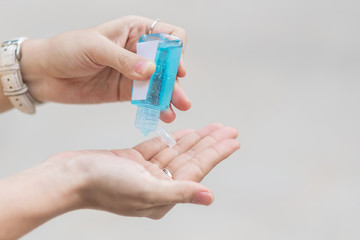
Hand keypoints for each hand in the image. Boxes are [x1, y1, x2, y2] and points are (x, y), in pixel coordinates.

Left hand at [20, 16, 188, 122]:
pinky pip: (148, 98)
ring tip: (173, 109)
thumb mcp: (95, 47)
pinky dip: (156, 106)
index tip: (175, 67)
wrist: (46, 73)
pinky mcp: (127, 92)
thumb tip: (150, 70)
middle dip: (175, 80)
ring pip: (161, 83)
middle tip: (179, 97)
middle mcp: (139, 51)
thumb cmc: (66, 49)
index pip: (168, 36)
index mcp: (135, 30)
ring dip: (170, 96)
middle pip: (168, 63)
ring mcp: (134, 73)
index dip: (175, 51)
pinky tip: (161, 114)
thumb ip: (123, 59)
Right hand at [47, 124, 239, 218]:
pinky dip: (172, 139)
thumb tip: (209, 197)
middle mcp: (157, 186)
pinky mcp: (133, 161)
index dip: (216, 153)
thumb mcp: (145, 189)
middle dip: (210, 143)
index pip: (197, 170)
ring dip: (195, 139)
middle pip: (190, 160)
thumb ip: (179, 192)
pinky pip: (159, 148)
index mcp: (163, 196)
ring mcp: (145, 173)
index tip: (233, 139)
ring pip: (176, 152)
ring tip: (213, 128)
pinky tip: (186, 132)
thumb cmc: (103, 185)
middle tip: (228, 129)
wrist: (68, 176)